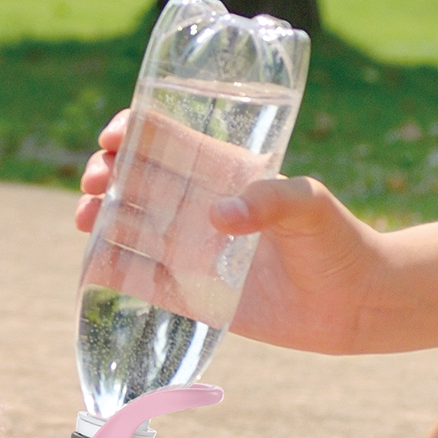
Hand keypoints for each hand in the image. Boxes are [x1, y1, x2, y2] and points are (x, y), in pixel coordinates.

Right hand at [78, 112, 383, 353]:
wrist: (352, 304)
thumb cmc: (338, 243)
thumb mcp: (310, 207)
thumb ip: (271, 202)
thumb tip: (217, 216)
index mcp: (222, 174)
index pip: (166, 142)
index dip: (133, 133)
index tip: (113, 136)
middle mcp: (197, 208)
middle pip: (134, 181)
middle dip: (105, 173)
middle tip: (97, 181)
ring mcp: (187, 250)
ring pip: (126, 226)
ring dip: (97, 216)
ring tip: (85, 216)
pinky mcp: (186, 293)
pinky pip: (136, 278)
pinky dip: (108, 268)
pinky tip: (90, 261)